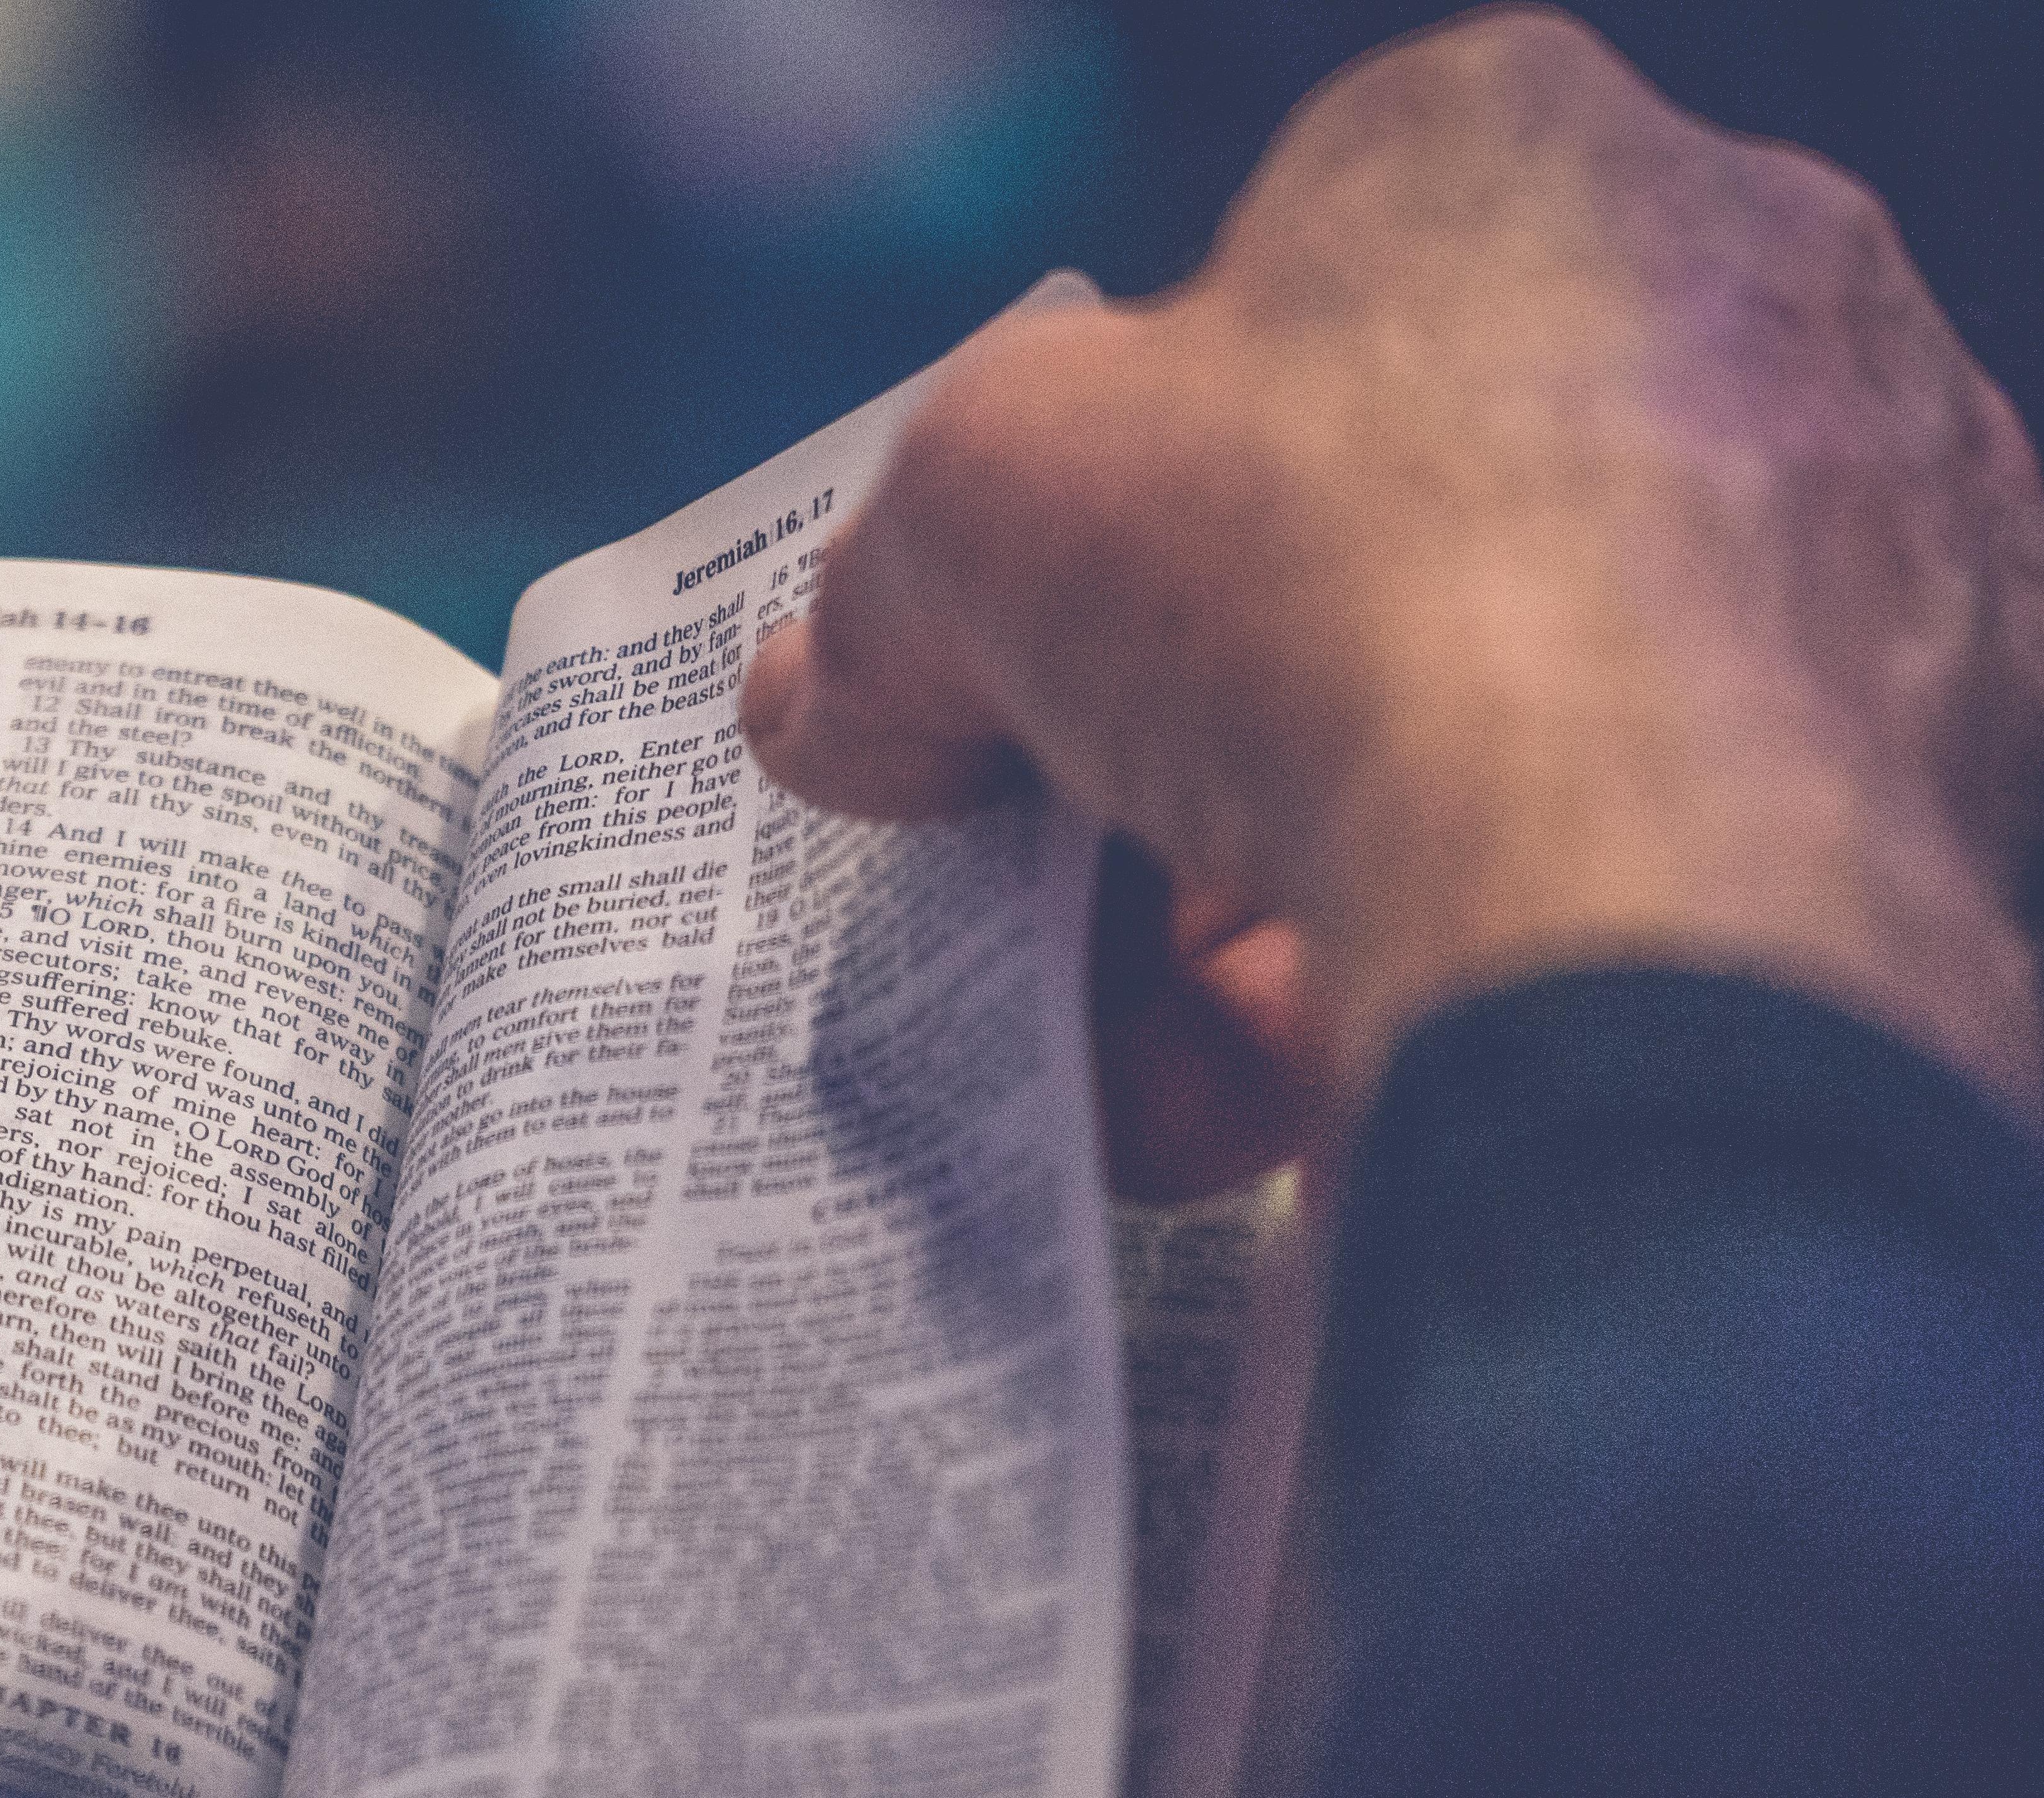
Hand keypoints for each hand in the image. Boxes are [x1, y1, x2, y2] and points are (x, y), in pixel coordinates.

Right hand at [741, 5, 2043, 1180]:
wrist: (1624, 899)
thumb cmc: (1315, 592)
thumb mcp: (961, 514)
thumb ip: (885, 591)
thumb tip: (845, 701)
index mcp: (1510, 154)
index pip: (1267, 288)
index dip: (1108, 478)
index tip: (1019, 632)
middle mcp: (1730, 306)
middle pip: (1382, 530)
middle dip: (1196, 716)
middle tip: (1070, 848)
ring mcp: (1858, 547)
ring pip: (1506, 727)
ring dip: (1288, 883)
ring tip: (1150, 1029)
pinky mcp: (1932, 781)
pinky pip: (1626, 881)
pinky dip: (1449, 972)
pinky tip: (1274, 1087)